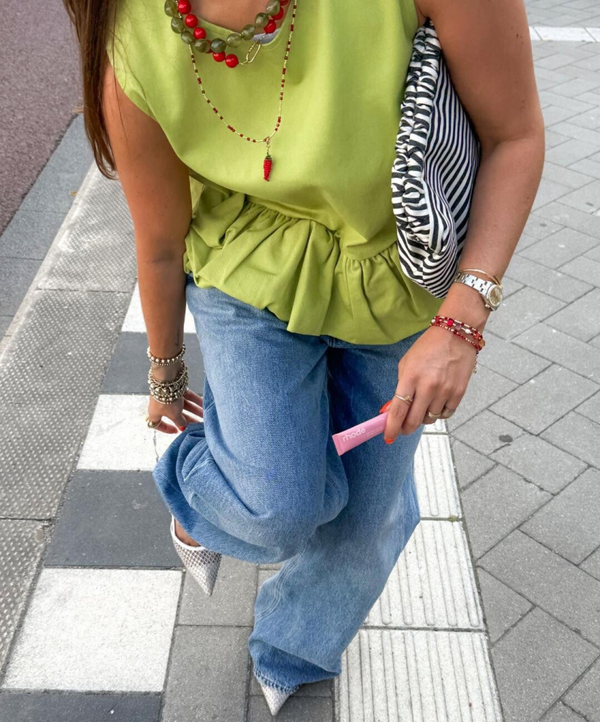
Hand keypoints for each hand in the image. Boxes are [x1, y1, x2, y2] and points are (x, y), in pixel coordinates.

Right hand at [146, 388, 203, 433]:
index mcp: (155, 413)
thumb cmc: (167, 399)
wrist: (167, 377)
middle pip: (175, 415)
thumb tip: (183, 428)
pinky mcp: (177, 387)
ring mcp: (170, 395)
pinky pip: (188, 397)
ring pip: (184, 406)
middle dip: (188, 420)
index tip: (177, 431)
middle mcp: (161, 404)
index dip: (166, 429)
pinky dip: (196, 401)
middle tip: (199, 425)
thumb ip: (179, 422)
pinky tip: (205, 405)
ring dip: (195, 411)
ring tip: (206, 416)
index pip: (157, 424)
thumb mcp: (174, 415)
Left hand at [382, 324, 476, 440]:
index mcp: (410, 377)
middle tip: (403, 429)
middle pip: (414, 421)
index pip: (398, 410)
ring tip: (422, 406)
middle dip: (405, 428)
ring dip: (423, 417)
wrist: (456, 335)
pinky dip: (439, 413)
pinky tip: (436, 403)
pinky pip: (446, 414)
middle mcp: (428, 387)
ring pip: (430, 419)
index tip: (388, 436)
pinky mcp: (459, 393)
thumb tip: (391, 410)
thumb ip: (400, 388)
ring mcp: (445, 391)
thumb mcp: (406, 364)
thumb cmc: (427, 348)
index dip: (392, 427)